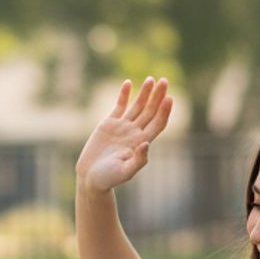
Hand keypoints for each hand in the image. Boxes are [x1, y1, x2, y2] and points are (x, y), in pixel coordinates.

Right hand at [75, 77, 172, 193]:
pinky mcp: (109, 124)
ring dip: (144, 93)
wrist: (90, 177)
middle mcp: (135, 133)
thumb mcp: (125, 172)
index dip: (164, 111)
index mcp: (141, 143)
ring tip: (151, 79)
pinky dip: (124, 95)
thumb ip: (138, 160)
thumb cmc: (108, 179)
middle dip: (157, 96)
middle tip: (164, 81)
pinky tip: (128, 83)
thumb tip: (146, 144)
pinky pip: (119, 106)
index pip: (157, 123)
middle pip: (150, 111)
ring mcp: (122, 127)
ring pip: (137, 106)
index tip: (169, 98)